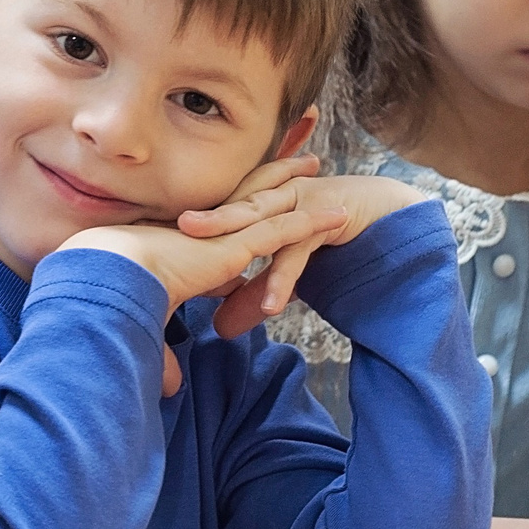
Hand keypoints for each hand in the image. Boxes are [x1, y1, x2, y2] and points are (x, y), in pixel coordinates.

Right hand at [62, 162, 348, 395]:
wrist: (113, 277)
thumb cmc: (119, 303)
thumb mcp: (149, 330)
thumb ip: (165, 357)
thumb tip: (170, 388)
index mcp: (182, 244)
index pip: (217, 230)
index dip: (236, 222)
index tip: (248, 224)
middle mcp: (205, 230)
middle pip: (244, 196)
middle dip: (265, 178)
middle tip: (287, 163)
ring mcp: (224, 232)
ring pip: (269, 200)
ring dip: (294, 184)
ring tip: (316, 166)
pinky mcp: (240, 242)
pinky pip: (288, 228)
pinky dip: (315, 222)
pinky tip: (339, 215)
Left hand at [177, 157, 426, 338]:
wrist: (381, 212)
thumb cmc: (322, 237)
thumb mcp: (282, 270)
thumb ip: (252, 296)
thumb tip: (221, 330)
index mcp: (252, 203)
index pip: (209, 217)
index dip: (178, 230)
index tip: (148, 244)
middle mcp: (269, 198)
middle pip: (226, 211)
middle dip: (194, 223)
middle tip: (162, 237)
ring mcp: (296, 203)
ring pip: (260, 222)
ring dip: (233, 235)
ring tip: (205, 256)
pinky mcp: (326, 217)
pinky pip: (300, 251)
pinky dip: (284, 278)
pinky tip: (272, 308)